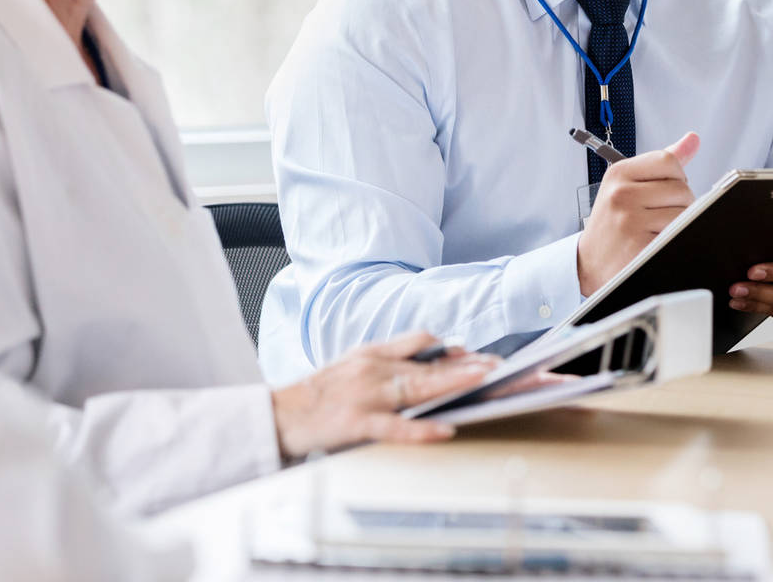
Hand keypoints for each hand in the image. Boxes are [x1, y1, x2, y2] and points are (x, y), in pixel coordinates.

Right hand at [270, 331, 497, 459]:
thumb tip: (433, 355)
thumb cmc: (318, 393)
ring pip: (417, 387)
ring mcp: (365, 396)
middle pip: (426, 364)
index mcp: (371, 353)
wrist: (277, 415)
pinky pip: (396, 427)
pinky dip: (422, 429)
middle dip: (464, 364)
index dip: (449, 346)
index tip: (476, 351)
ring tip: (481, 381)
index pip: (418, 341)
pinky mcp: (357, 423)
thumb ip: (389, 358)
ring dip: (452, 383)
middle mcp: (371, 369)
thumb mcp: (353, 364)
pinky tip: (446, 429)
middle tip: (495, 365)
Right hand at [577, 132, 699, 296]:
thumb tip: (693, 139)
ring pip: (683, 212)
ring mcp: (630, 220)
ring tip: (658, 229)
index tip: (666, 190)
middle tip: (661, 215)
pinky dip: (674, 239)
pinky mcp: (640, 245)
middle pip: (681, 188)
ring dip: (680, 223)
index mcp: (619, 173)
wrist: (589, 263)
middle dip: (681, 203)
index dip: (677, 177)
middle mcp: (621, 194)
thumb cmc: (613, 222)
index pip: (668, 160)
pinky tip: (656, 241)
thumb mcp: (628, 185)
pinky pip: (677, 234)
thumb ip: (662, 164)